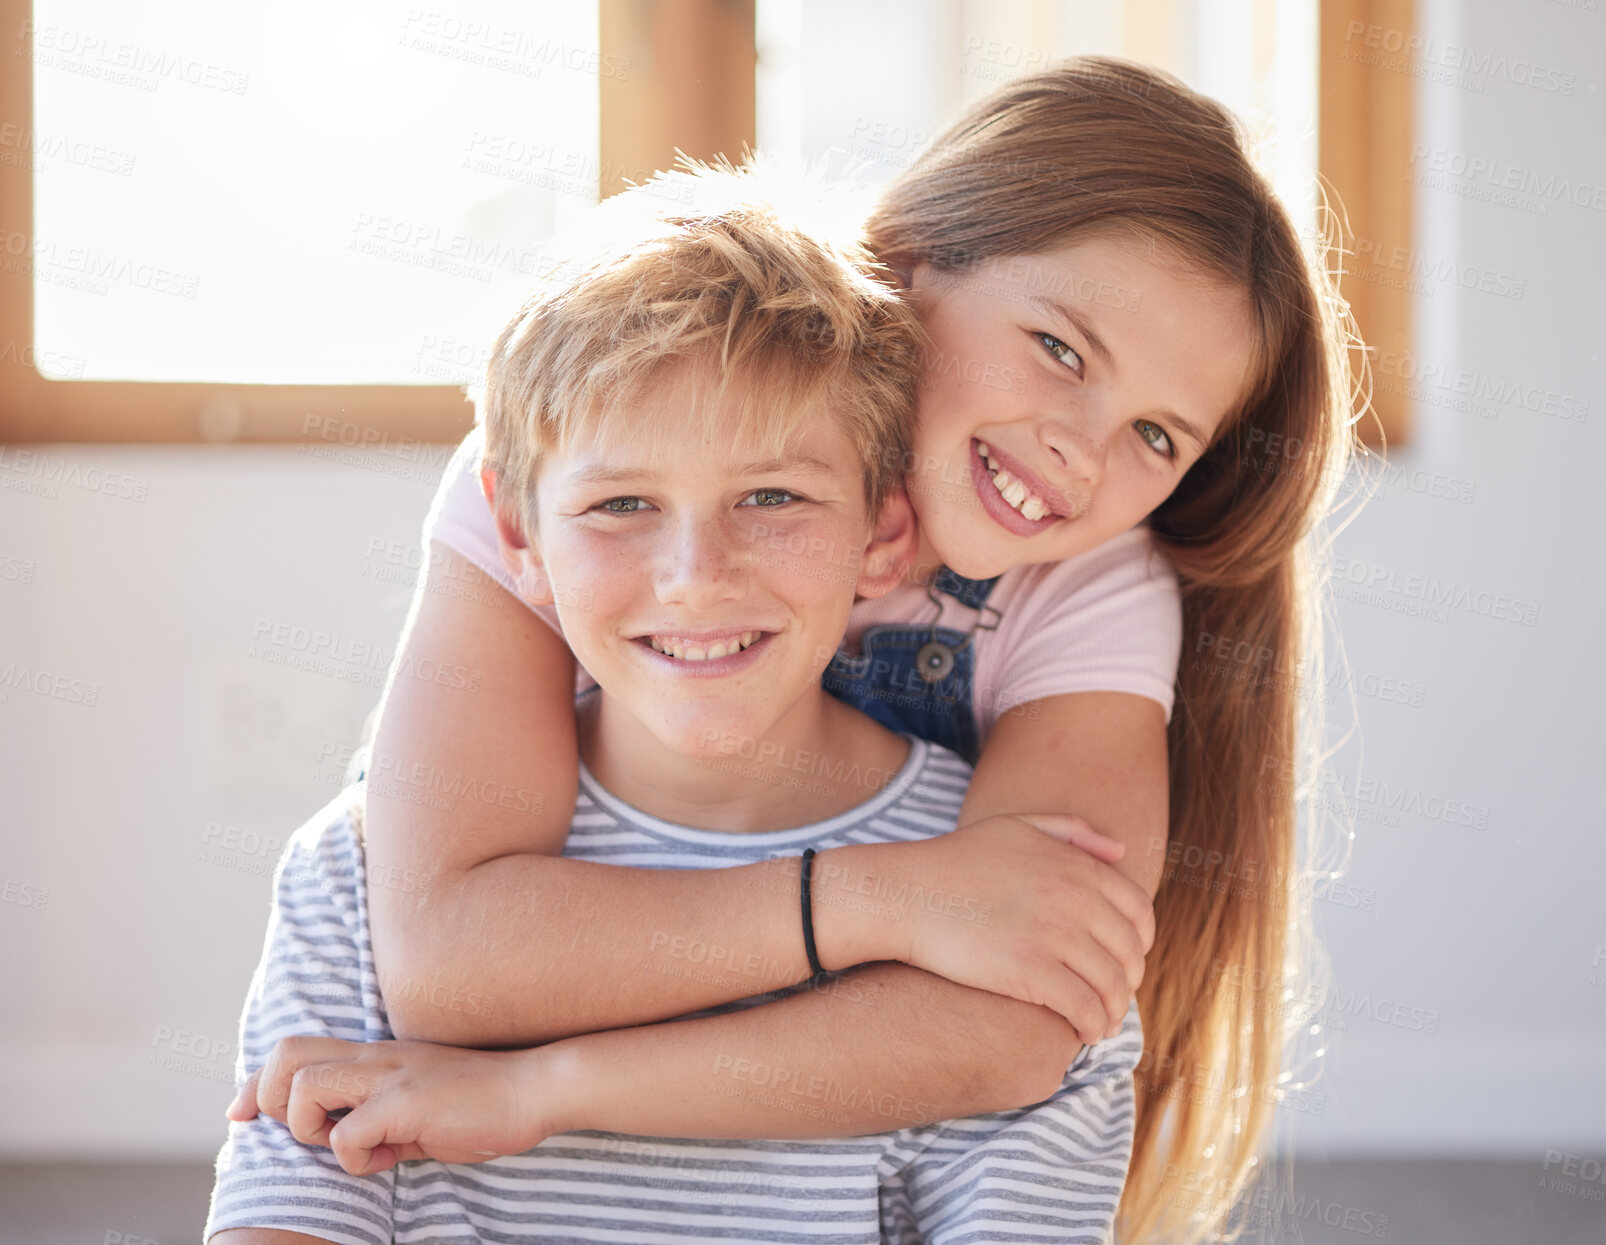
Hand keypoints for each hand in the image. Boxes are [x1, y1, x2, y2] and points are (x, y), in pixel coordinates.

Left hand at [225, 1036, 562, 1174]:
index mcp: (376, 1054)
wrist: (536, 1088)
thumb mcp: (418, 1105)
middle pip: (286, 1055)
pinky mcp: (407, 1102)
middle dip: (269, 1099)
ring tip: (350, 1146)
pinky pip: (349, 1135)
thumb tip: (347, 1144)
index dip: (255, 1083)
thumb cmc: (483, 1102)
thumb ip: (378, 1117)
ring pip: (304, 1088)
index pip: (294, 1050)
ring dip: (310, 1128)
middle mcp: (375, 1056)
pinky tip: (389, 1160)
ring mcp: (390, 1075)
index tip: (239, 1114)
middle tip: (303, 1134)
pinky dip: (355, 1159)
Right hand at [819, 815, 1152, 1045]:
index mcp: (1076, 866)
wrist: (906, 893)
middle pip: (1129, 953)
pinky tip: (1081, 1033)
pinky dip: (1092, 1026)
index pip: (1139, 911)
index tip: (1125, 960)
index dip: (1140, 942)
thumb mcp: (1016, 827)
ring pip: (1112, 986)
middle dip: (1128, 981)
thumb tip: (1119, 853)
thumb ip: (1071, 831)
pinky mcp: (1031, 972)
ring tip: (1100, 1023)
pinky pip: (1085, 1008)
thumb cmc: (956, 861)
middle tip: (1112, 997)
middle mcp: (1073, 898)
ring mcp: (1054, 935)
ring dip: (1114, 1011)